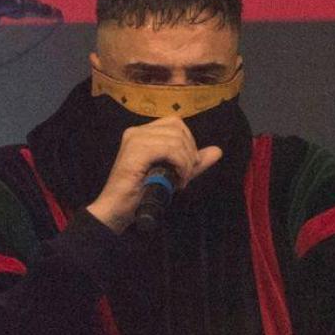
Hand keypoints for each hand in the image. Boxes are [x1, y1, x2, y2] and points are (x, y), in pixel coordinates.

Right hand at [86, 116, 223, 230]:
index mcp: (143, 133)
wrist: (117, 211)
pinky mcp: (136, 151)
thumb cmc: (140, 195)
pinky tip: (177, 180)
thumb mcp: (173, 175)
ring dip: (185, 161)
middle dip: (190, 152)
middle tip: (186, 175)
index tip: (188, 166)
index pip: (175, 123)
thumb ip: (193, 163)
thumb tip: (218, 151)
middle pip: (177, 128)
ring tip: (180, 180)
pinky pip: (169, 149)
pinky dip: (179, 164)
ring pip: (175, 139)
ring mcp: (135, 139)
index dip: (189, 142)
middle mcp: (136, 132)